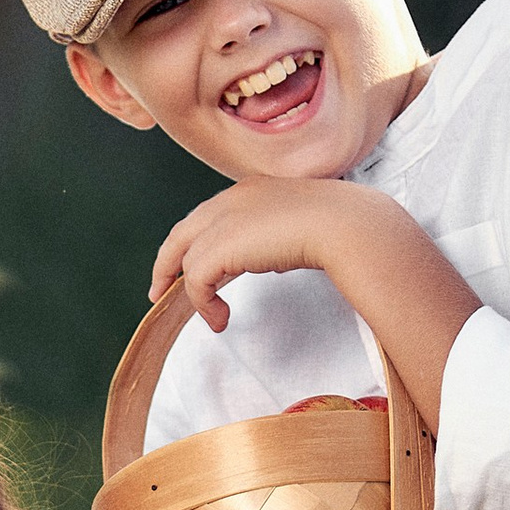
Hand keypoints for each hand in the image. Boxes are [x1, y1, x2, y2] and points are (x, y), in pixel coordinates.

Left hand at [151, 177, 478, 428]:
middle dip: (167, 260)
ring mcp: (224, 220)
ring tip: (213, 317)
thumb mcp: (308, 226)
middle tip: (158, 288)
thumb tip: (283, 255)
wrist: (351, 227)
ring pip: (186, 257)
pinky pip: (196, 280)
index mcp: (254, 188)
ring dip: (192, 292)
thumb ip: (286, 235)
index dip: (196, 239)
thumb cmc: (346, 229)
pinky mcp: (221, 246)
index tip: (192, 263)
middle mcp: (233, 198)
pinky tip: (221, 321)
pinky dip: (202, 304)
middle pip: (184, 230)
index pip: (211, 213)